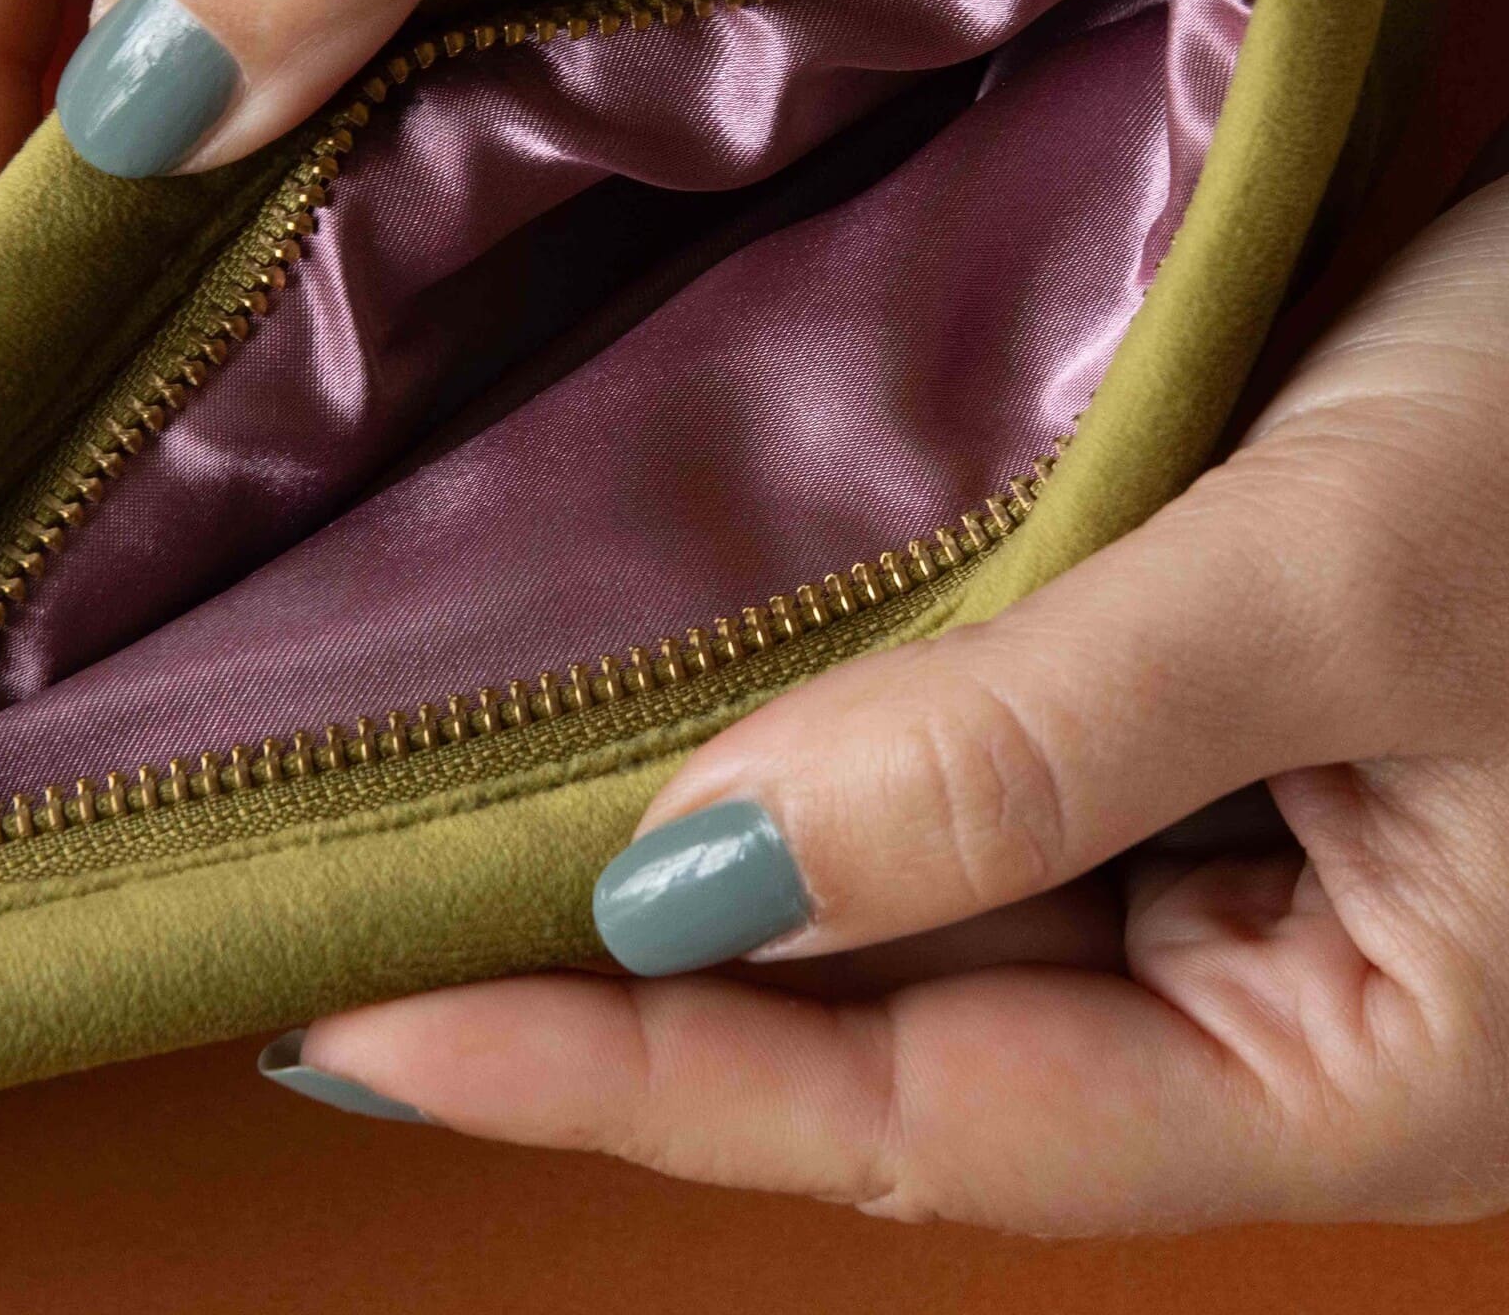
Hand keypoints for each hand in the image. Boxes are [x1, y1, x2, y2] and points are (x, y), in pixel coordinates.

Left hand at [276, 174, 1508, 1227]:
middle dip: (620, 987)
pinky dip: (808, 749)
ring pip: (909, 901)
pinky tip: (661, 711)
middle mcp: (1267, 994)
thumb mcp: (1344, 582)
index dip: (622, 1078)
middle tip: (348, 922)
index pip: (911, 1115)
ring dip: (700, 865)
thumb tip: (704, 880)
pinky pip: (961, 770)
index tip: (356, 1020)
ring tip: (443, 830)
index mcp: (1348, 1069)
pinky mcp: (1189, 721)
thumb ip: (1037, 750)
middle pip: (886, 1028)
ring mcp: (1226, 854)